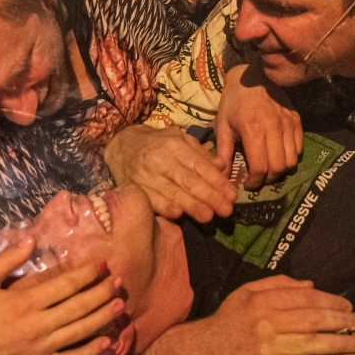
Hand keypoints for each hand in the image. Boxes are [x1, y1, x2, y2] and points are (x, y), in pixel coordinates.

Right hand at [0, 238, 125, 354]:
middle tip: (118, 281)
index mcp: (25, 301)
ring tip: (119, 305)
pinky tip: (106, 341)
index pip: (65, 284)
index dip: (87, 273)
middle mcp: (39, 324)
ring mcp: (42, 348)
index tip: (102, 264)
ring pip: (81, 330)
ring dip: (103, 316)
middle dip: (102, 291)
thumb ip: (6, 260)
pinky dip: (91, 350)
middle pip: (79, 305)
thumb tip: (30, 239)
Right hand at [106, 125, 235, 221]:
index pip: (199, 165)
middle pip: (188, 180)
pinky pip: (152, 200)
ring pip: (172, 192)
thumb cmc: (157, 144)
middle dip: (210, 196)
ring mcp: (146, 175)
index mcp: (175, 145)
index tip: (232, 194)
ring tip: (209, 216)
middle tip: (227, 210)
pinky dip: (165, 207)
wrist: (121, 145)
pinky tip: (178, 214)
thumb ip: (200, 153)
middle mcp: (161, 160)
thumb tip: (223, 166)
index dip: (217, 181)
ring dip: (191, 205)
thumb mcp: (179, 139)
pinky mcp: (135, 188)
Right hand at [164, 276, 354, 354]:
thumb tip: (311, 285)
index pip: (306, 297)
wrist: (198, 351)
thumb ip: (276, 285)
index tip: (348, 305)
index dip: (331, 300)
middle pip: (314, 319)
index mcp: (263, 300)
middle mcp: (266, 321)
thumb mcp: (245, 294)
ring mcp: (267, 348)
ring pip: (312, 345)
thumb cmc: (225, 321)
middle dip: (343, 321)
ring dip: (340, 346)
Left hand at [217, 63, 302, 189]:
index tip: (247, 184)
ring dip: (281, 170)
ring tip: (269, 168)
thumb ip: (223, 153)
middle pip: (278, 168)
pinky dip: (291, 156)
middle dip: (268, 179)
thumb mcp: (223, 125)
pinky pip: (299, 147)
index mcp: (253, 131)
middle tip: (258, 178)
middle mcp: (274, 128)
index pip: (261, 168)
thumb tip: (222, 177)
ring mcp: (288, 123)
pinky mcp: (296, 119)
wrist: (252, 75)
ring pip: (292, 160)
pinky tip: (278, 154)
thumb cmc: (234, 101)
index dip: (255, 182)